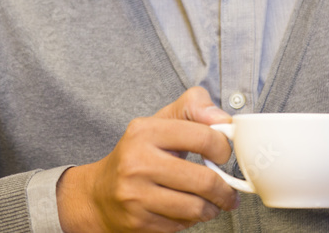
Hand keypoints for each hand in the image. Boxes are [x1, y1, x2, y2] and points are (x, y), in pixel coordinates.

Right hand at [56, 87, 238, 231]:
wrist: (100, 194)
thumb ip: (193, 108)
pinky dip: (191, 220)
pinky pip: (182, 225)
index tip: (223, 156)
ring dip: (212, 208)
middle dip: (225, 190)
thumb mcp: (160, 122)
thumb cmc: (138, 155)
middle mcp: (137, 162)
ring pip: (197, 208)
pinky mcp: (138, 222)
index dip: (223, 148)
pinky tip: (186, 211)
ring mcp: (136, 195)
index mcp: (145, 132)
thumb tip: (223, 118)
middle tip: (229, 192)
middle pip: (204, 180)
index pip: (203, 137)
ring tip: (211, 203)